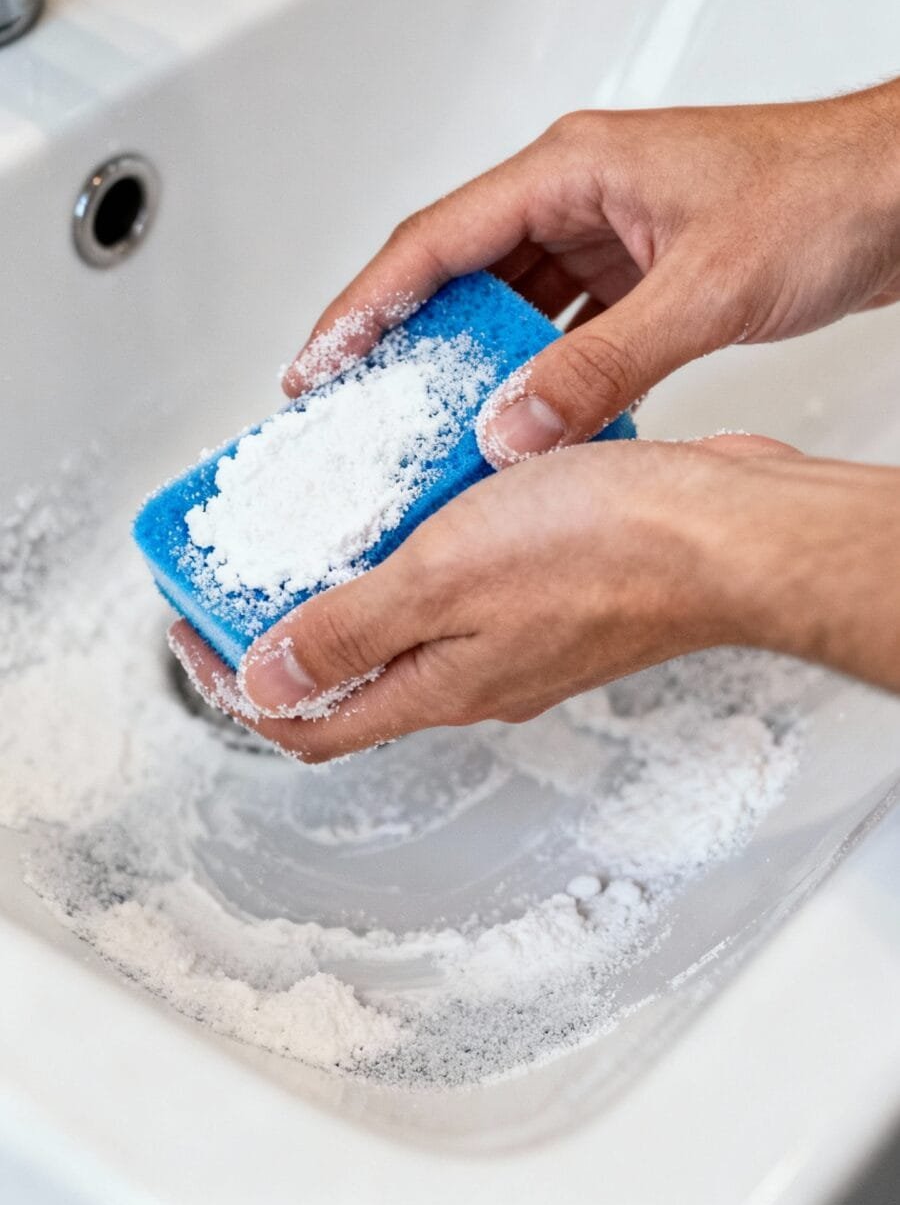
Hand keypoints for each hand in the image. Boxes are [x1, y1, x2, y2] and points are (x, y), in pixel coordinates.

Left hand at [170, 435, 820, 761]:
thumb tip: (264, 681)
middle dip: (287, 624)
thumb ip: (350, 630)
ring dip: (359, 575)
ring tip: (331, 507)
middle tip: (251, 559)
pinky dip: (427, 539)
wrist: (728, 529)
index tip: (194, 627)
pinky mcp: (559, 588)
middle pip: (353, 671)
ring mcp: (521, 633)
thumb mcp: (444, 578)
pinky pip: (466, 575)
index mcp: (438, 683)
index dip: (234, 683)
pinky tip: (431, 483)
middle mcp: (477, 672)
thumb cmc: (611, 550)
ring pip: (412, 620)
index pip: (308, 721)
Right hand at [283, 85, 899, 464]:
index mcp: (571, 168)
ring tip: (427, 425)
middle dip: (405, 341)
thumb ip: (604, 366)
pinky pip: (567, 329)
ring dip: (474, 364)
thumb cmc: (828, 193)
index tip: (317, 362)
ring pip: (512, 305)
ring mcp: (614, 236)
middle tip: (354, 408)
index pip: (435, 240)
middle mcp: (580, 196)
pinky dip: (542, 375)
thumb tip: (512, 426)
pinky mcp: (647, 273)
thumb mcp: (705, 289)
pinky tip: (527, 420)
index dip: (365, 305)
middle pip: (460, 273)